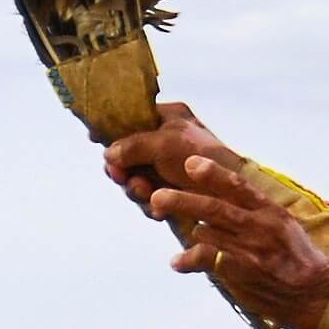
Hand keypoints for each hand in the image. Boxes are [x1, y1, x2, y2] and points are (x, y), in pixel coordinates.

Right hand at [100, 101, 236, 211]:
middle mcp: (168, 140)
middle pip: (127, 153)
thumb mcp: (164, 143)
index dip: (113, 128)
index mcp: (170, 117)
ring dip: (136, 190)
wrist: (233, 199)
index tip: (95, 138)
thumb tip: (109, 154)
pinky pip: (148, 198)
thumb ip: (132, 145)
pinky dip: (150, 205)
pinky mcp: (173, 193)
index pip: (132, 116)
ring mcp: (169, 168)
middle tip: (122, 177)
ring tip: (145, 193)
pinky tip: (158, 211)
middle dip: (124, 169)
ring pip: (135, 179)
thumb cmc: (202, 160)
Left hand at [103, 104, 328, 328]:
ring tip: (185, 235)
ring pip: (205, 232)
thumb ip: (255, 210)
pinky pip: (204, 260)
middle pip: (213, 208)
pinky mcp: (240, 272)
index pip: (238, 185)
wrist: (315, 296)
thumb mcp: (284, 226)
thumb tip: (226, 196)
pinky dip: (186, 260)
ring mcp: (248, 250)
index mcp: (270, 211)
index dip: (212, 173)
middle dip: (182, 200)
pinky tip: (177, 262)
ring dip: (191, 233)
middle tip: (157, 197)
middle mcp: (259, 226)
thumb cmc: (298, 259)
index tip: (190, 163)